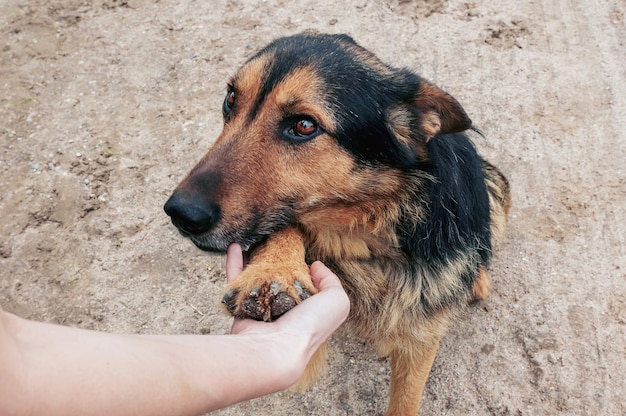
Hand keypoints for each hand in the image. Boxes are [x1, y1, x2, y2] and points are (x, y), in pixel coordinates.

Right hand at [226, 243, 349, 349]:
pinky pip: (236, 280)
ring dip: (254, 256)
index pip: (305, 282)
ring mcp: (261, 306)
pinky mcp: (241, 305)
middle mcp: (284, 307)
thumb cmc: (309, 325)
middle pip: (279, 277)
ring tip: (255, 237)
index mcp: (307, 307)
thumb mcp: (337, 301)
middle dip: (276, 257)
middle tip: (274, 237)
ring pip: (256, 275)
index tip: (297, 245)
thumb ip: (331, 281)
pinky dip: (235, 262)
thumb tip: (315, 266)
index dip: (302, 265)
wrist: (276, 348)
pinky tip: (236, 245)